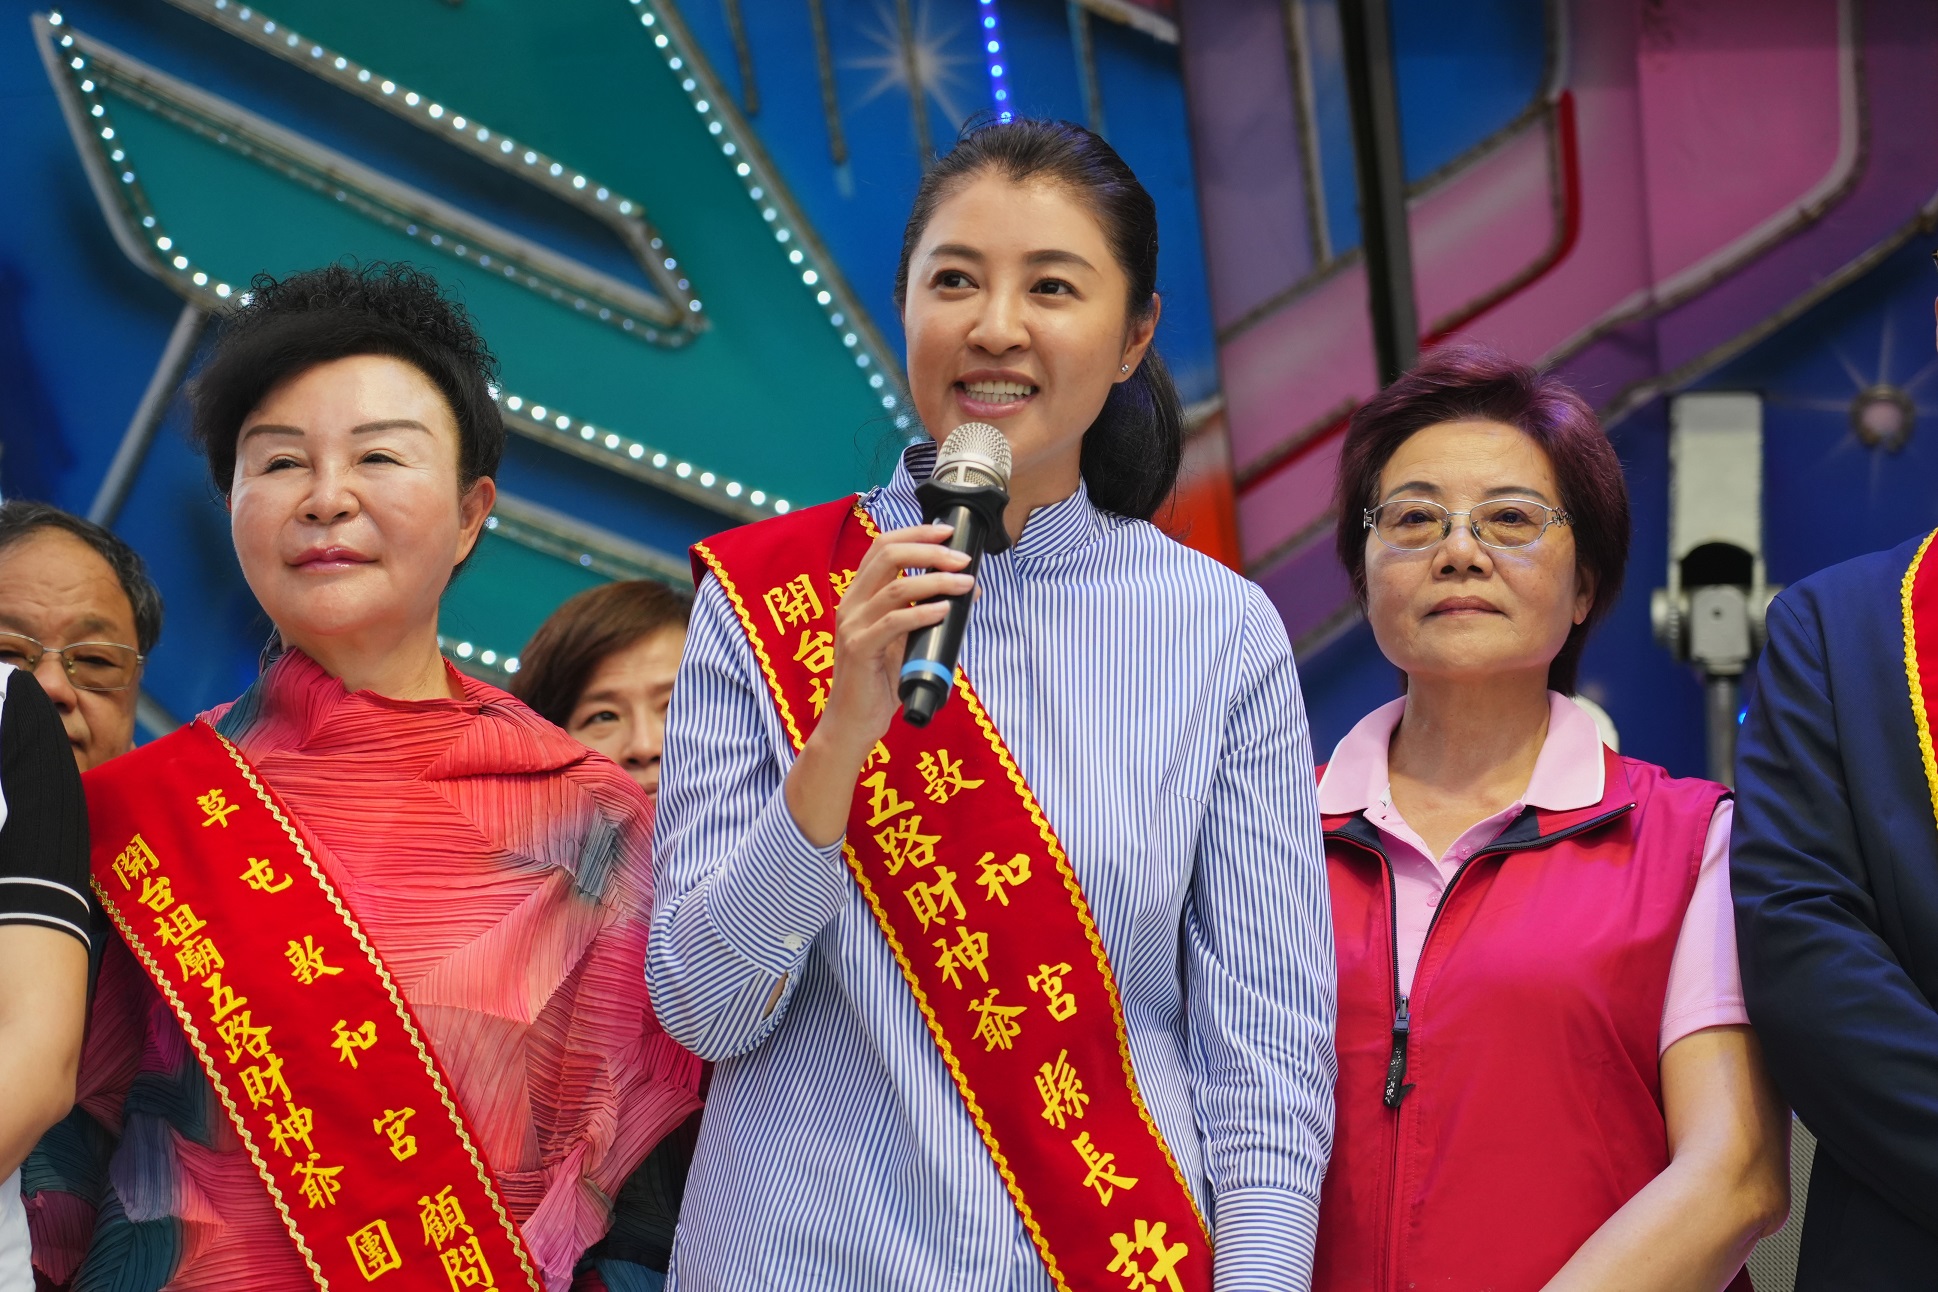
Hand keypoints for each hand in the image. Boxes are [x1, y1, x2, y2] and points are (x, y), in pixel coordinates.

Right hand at [783, 522, 971, 845]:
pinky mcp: (857, 649)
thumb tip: (966, 589)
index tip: (949, 532)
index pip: (883, 546)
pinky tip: (944, 611)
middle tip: (962, 558)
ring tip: (965, 584)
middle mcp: (851, 603)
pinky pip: (894, 622)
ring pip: (895, 585)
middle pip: (888, 554)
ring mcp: (851, 625)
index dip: (917, 533)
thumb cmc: (879, 682)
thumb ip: (925, 614)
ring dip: (936, 581)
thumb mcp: (905, 640)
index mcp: (858, 595)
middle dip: (930, 550)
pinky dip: (923, 612)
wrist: (853, 723)